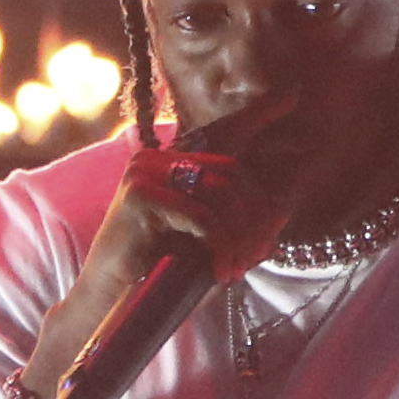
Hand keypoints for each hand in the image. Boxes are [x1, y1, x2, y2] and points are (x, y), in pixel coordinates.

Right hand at [82, 95, 298, 301]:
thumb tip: (283, 211)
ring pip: (222, 192)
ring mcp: (145, 174)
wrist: (109, 303)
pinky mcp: (140, 197)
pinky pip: (203, 216)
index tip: (290, 96)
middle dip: (257, 216)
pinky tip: (219, 271)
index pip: (222, 134)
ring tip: (235, 267)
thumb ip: (240, 228)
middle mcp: (158, 160)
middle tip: (258, 253)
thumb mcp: (209, 249)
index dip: (257, 115)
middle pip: (233, 171)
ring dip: (240, 236)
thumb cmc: (159, 278)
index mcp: (173, 166)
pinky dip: (220, 246)